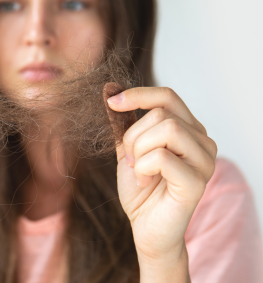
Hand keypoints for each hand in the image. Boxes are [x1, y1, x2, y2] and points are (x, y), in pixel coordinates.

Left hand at [107, 87, 216, 281]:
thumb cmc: (141, 188)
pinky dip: (143, 168)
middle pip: (162, 113)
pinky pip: (162, 157)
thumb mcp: (128, 149)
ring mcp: (204, 161)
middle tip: (131, 160)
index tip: (112, 102)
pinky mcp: (197, 181)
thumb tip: (110, 89)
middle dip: (133, 135)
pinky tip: (145, 182)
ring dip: (139, 150)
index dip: (138, 95)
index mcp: (189, 130)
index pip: (168, 96)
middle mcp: (203, 141)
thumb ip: (124, 122)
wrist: (146, 226)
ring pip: (166, 129)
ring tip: (139, 171)